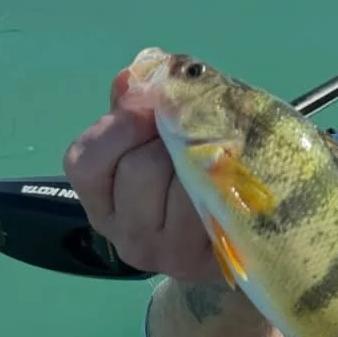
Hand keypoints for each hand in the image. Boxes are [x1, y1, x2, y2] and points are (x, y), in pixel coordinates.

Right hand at [62, 69, 224, 285]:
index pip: (86, 161)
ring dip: (205, 156)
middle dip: (171, 138)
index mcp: (102, 200)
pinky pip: (214, 201)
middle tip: (197, 134)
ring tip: (220, 155)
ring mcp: (165, 253)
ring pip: (180, 182)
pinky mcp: (205, 260)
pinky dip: (227, 177)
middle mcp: (126, 235)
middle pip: (140, 167)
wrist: (251, 229)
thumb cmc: (196, 170)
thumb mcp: (161, 133)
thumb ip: (140, 104)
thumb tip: (133, 76)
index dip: (121, 125)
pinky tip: (235, 176)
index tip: (153, 107)